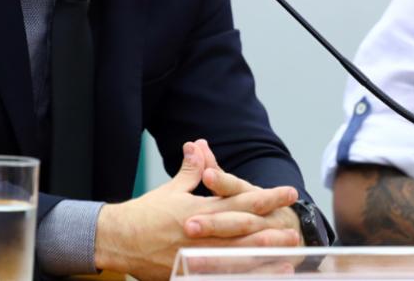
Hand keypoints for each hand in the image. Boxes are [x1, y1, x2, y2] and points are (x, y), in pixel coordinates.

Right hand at [94, 141, 298, 280]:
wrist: (117, 239)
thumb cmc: (144, 213)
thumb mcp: (170, 189)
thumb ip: (191, 170)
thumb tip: (199, 145)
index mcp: (198, 208)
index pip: (238, 200)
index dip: (265, 197)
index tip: (287, 193)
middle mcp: (200, 231)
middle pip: (242, 229)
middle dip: (270, 227)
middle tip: (295, 227)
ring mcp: (195, 255)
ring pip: (235, 255)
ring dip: (263, 254)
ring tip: (286, 253)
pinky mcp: (188, 272)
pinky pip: (219, 275)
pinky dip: (241, 274)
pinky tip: (259, 274)